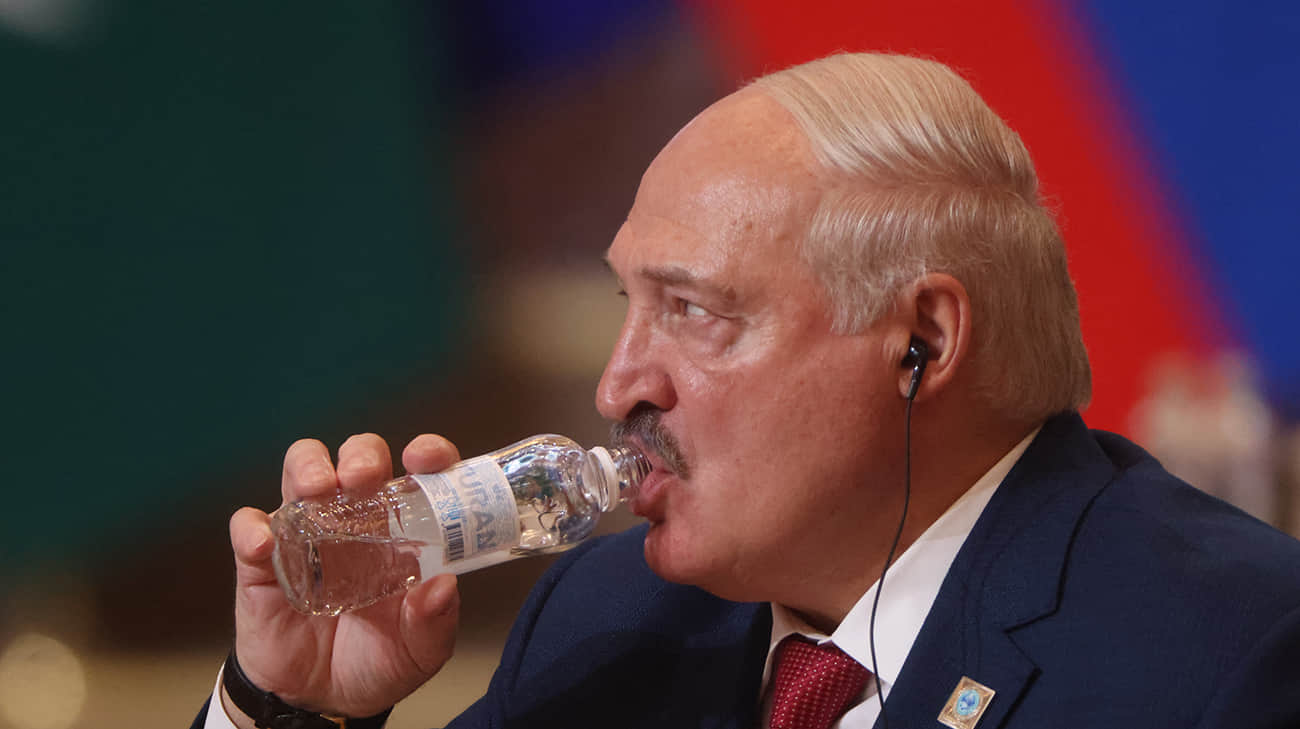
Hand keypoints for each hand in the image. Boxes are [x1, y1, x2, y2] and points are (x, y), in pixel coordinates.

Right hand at [226, 433, 461, 721]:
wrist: (320, 700)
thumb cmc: (377, 662)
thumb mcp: (420, 652)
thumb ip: (434, 623)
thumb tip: (444, 587)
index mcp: (403, 531)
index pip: (419, 473)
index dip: (427, 453)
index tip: (424, 458)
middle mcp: (357, 521)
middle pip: (357, 457)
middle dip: (360, 455)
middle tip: (362, 478)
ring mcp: (308, 534)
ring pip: (300, 471)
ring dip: (307, 468)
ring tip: (316, 490)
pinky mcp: (263, 561)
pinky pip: (249, 527)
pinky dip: (252, 528)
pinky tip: (263, 544)